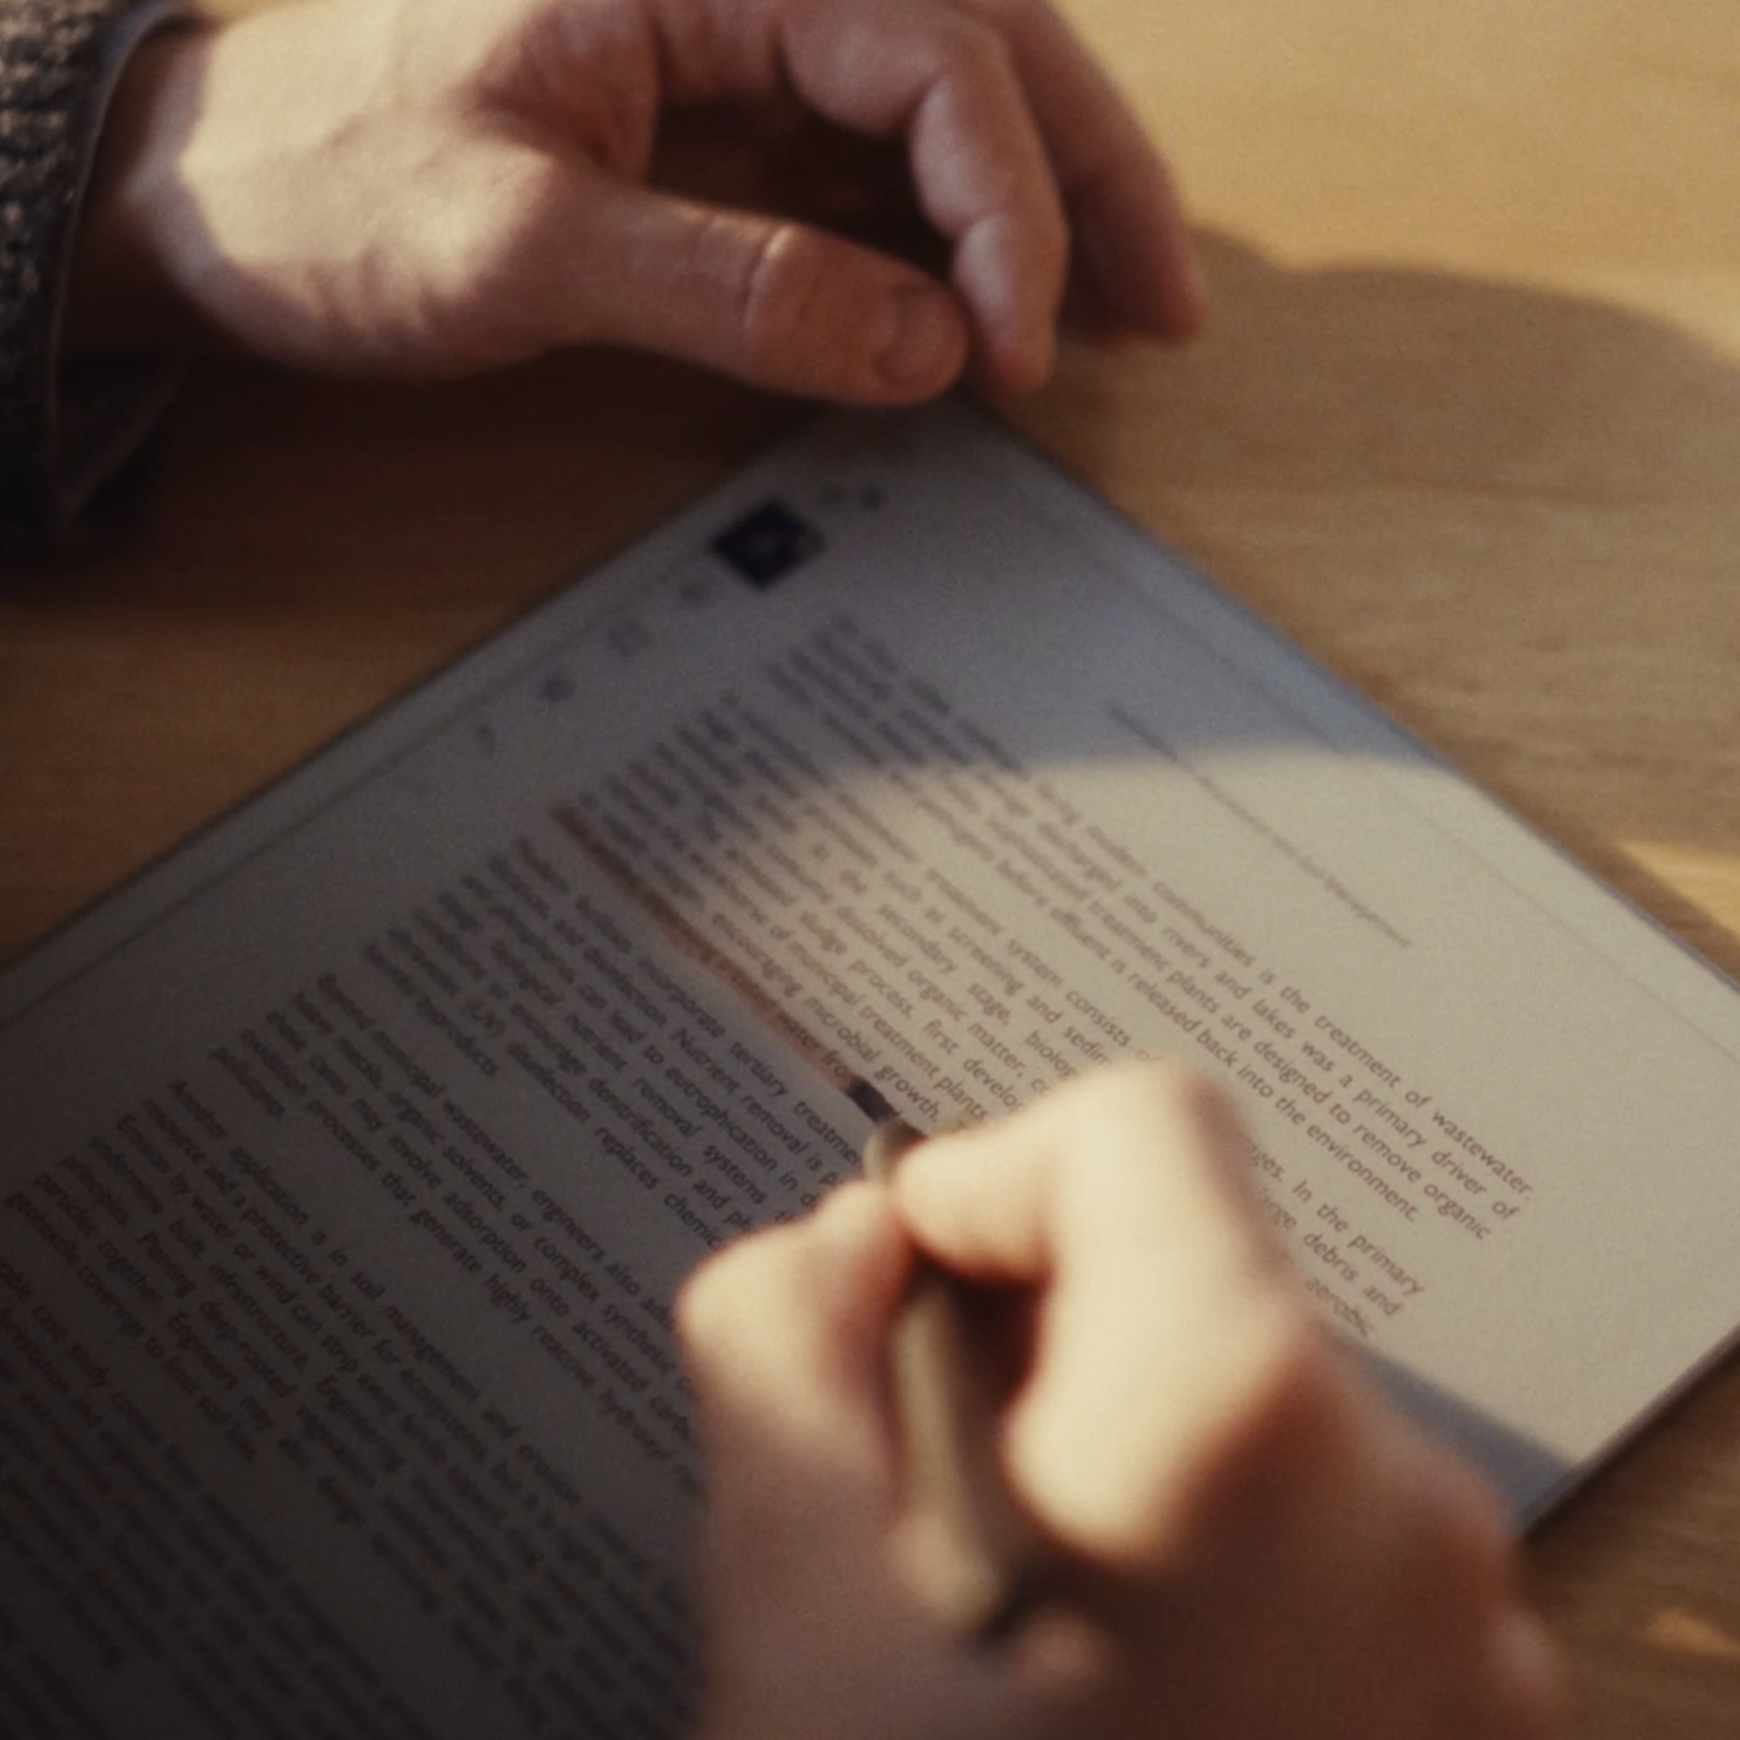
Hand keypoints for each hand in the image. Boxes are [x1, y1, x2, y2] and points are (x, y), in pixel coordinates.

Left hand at [69, 0, 1204, 400]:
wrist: (218, 194)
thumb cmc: (329, 190)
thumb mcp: (521, 245)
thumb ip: (734, 286)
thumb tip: (922, 340)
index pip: (928, 53)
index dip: (1003, 206)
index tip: (1013, 349)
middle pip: (979, 41)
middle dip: (1089, 174)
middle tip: (1169, 305)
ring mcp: (734, 46)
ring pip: (942, 93)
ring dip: (1045, 196)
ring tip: (1127, 302)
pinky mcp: (717, 116)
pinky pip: (870, 157)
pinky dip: (950, 227)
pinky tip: (994, 295)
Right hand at [677, 1063, 1562, 1739]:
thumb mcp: (786, 1601)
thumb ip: (782, 1347)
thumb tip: (837, 1248)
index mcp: (1242, 1422)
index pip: (1140, 1126)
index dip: (990, 1170)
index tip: (903, 1277)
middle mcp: (1406, 1510)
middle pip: (1198, 1272)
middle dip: (1037, 1334)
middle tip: (915, 1478)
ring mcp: (1468, 1637)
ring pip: (1250, 1413)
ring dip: (1108, 1456)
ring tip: (996, 1620)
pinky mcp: (1471, 1731)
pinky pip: (1319, 1545)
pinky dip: (1197, 1558)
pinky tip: (1097, 1692)